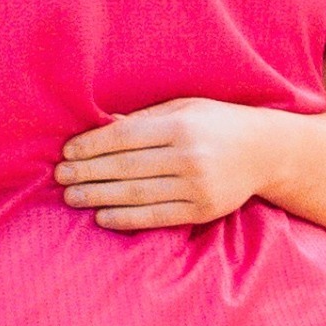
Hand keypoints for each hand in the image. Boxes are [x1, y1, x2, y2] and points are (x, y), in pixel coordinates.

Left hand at [56, 98, 289, 230]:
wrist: (266, 152)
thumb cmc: (215, 123)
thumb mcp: (183, 108)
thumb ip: (144, 118)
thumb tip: (100, 125)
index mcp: (181, 126)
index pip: (125, 137)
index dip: (92, 146)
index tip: (67, 152)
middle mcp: (189, 157)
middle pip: (127, 167)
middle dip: (88, 172)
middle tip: (60, 177)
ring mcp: (198, 186)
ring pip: (138, 194)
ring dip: (99, 197)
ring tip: (72, 197)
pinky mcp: (204, 210)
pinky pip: (158, 216)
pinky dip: (127, 218)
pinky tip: (103, 217)